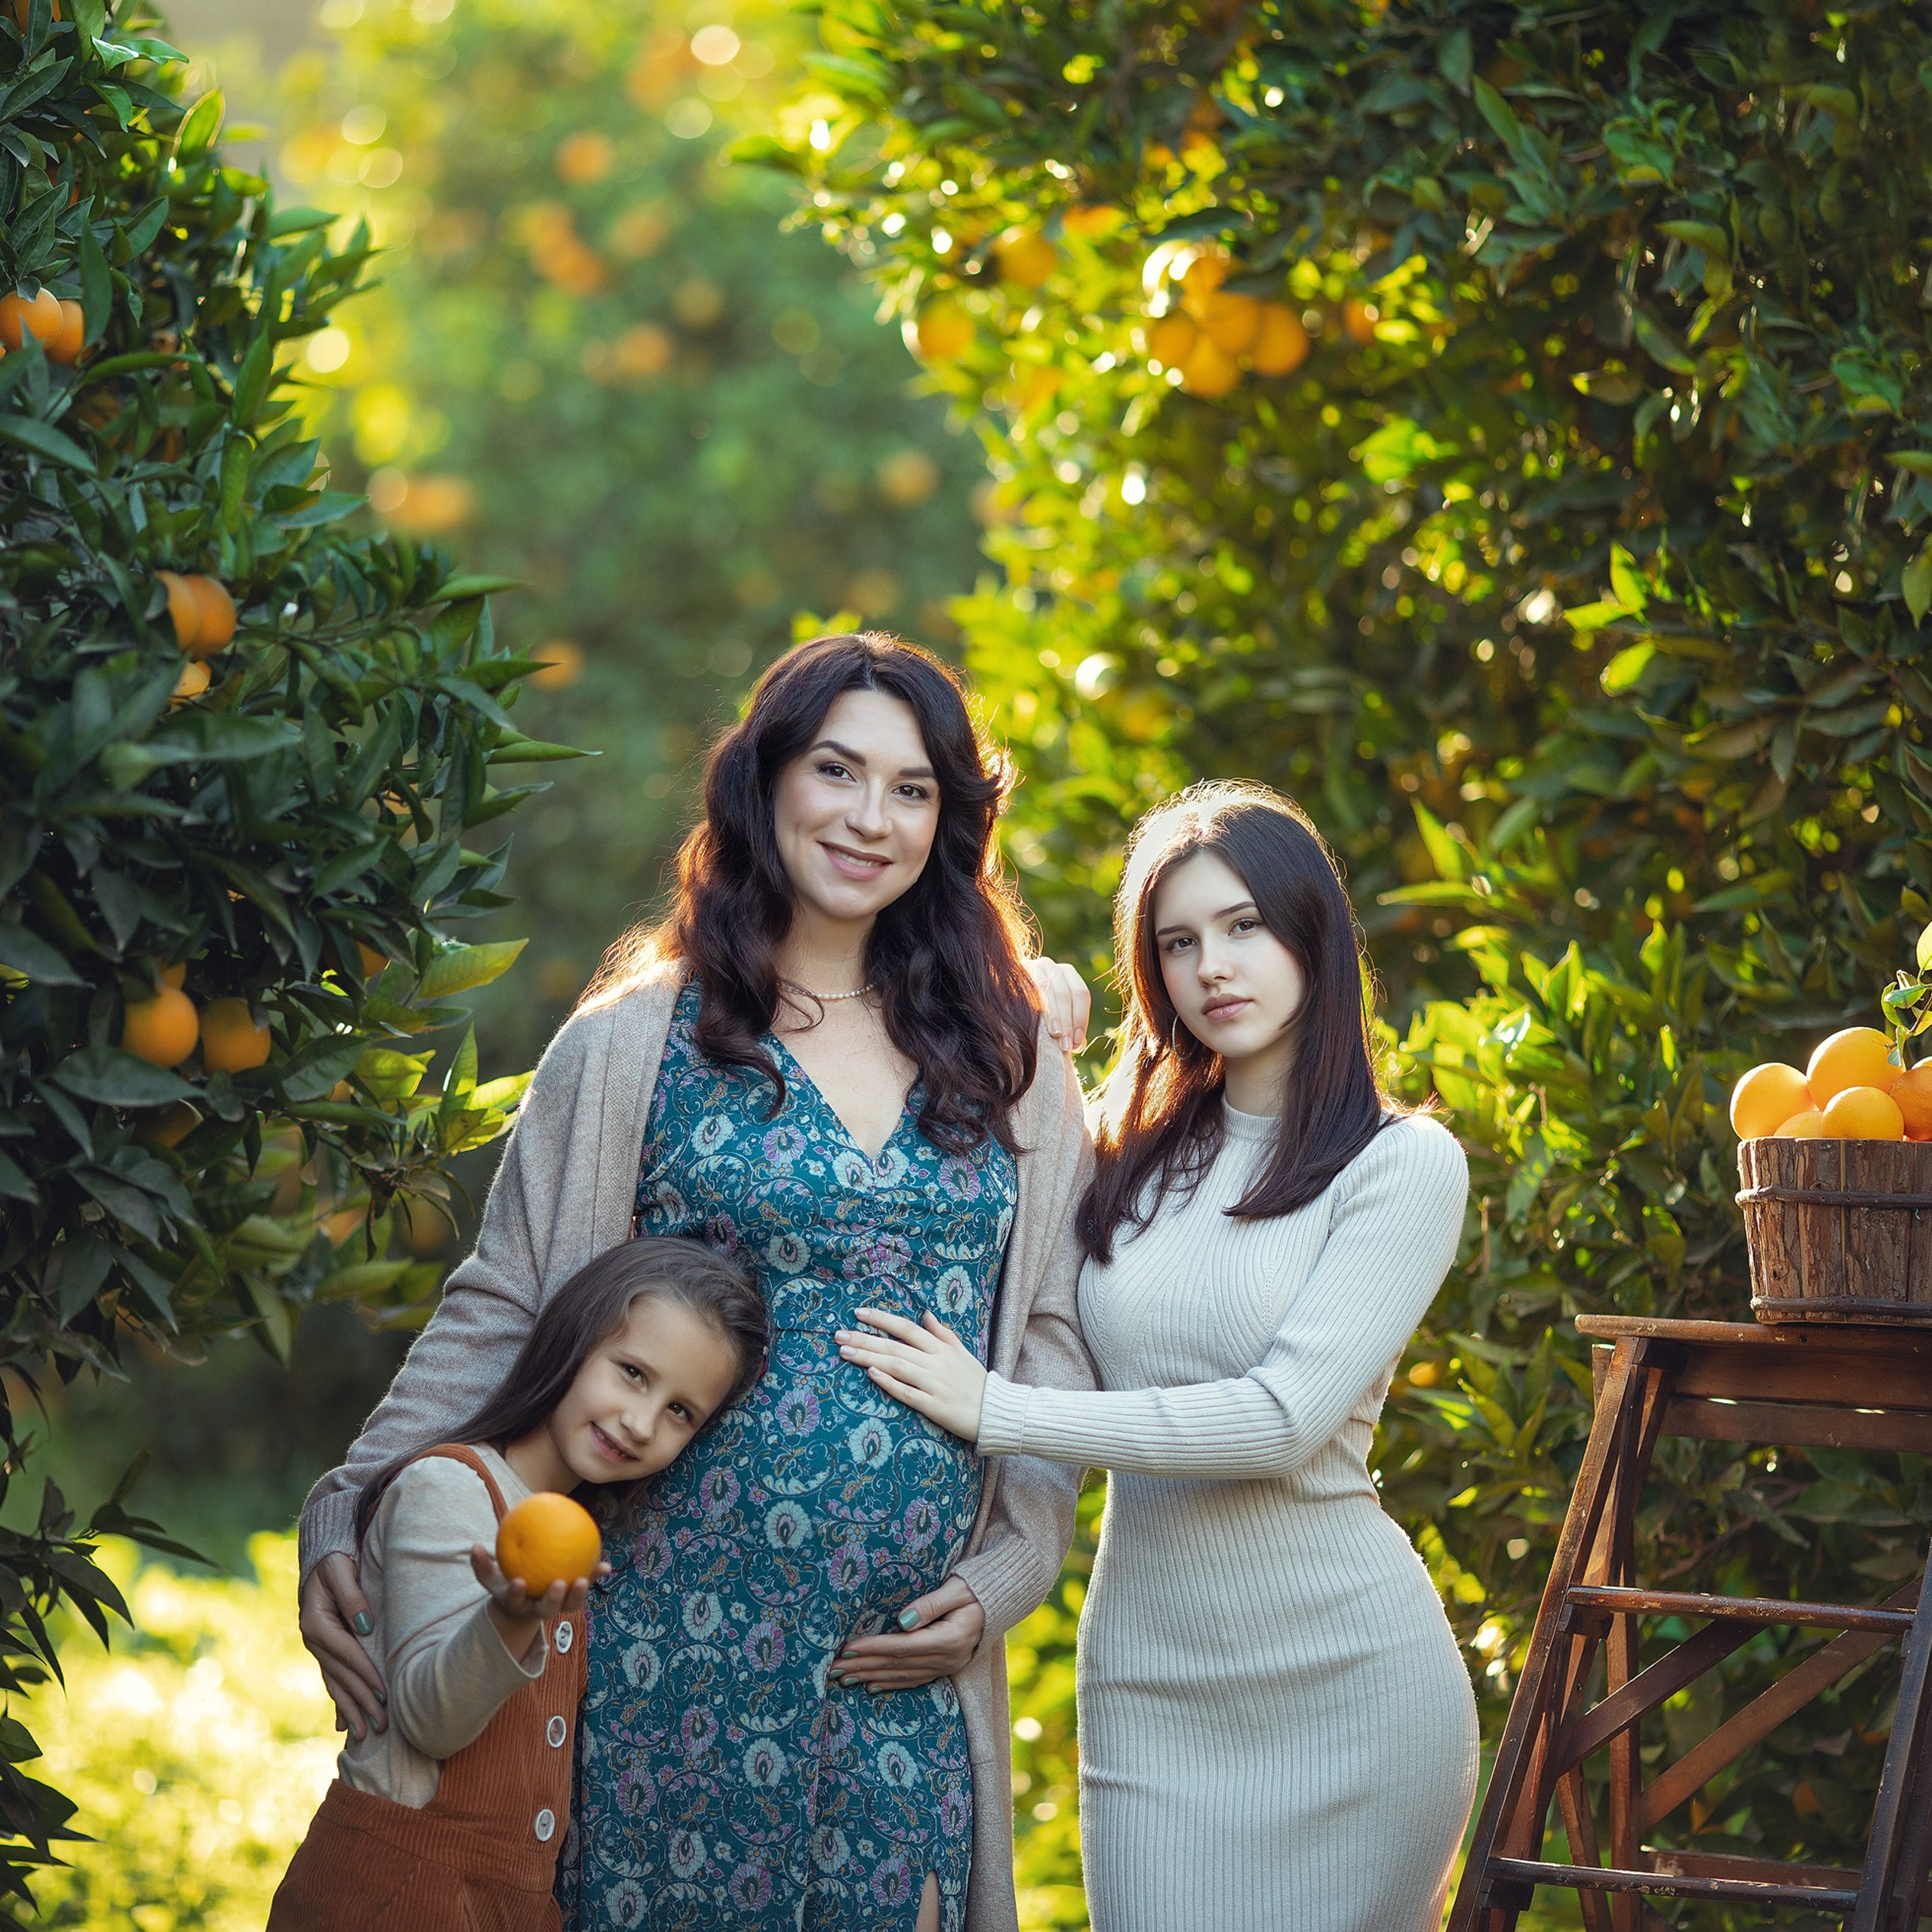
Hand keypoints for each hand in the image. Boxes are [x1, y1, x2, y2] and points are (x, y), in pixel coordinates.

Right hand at [299, 1551, 387, 1740]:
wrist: (321, 1558)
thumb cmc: (335, 1561)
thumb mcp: (341, 1571)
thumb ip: (352, 1597)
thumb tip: (365, 1627)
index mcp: (316, 1623)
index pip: (346, 1653)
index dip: (365, 1673)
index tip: (384, 1692)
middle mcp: (314, 1640)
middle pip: (341, 1676)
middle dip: (361, 1700)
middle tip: (381, 1724)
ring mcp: (317, 1648)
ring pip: (336, 1684)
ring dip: (351, 1709)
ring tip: (365, 1733)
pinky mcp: (325, 1650)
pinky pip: (332, 1680)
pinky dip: (339, 1702)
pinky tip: (343, 1725)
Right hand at [470, 1545, 609, 1661]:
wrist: (525, 1600)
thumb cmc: (505, 1581)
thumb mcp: (491, 1576)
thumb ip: (482, 1564)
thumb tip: (474, 1546)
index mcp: (518, 1603)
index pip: (516, 1600)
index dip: (516, 1593)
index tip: (518, 1581)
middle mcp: (538, 1608)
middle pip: (547, 1610)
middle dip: (554, 1599)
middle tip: (559, 1584)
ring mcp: (557, 1605)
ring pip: (570, 1605)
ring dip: (579, 1594)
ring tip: (585, 1578)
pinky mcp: (572, 1598)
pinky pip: (585, 1586)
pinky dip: (595, 1577)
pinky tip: (605, 1566)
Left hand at [832, 1574, 985, 1692]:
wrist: (1001, 1602)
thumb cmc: (977, 1588)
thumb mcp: (957, 1589)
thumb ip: (930, 1604)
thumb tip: (902, 1620)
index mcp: (948, 1640)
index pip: (902, 1647)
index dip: (873, 1648)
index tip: (847, 1648)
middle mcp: (947, 1659)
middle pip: (897, 1665)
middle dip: (862, 1666)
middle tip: (832, 1668)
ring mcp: (947, 1667)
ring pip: (901, 1676)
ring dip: (870, 1676)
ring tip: (843, 1677)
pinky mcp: (945, 1668)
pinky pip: (913, 1680)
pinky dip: (890, 1683)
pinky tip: (871, 1685)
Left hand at [836, 1307, 987, 1441]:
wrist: (995, 1411)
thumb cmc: (976, 1382)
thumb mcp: (962, 1352)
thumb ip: (943, 1333)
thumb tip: (925, 1314)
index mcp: (942, 1348)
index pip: (907, 1328)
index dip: (882, 1319)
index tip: (858, 1313)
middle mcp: (936, 1363)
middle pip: (895, 1347)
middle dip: (865, 1339)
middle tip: (838, 1335)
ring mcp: (934, 1384)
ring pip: (896, 1366)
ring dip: (869, 1357)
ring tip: (844, 1352)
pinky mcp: (934, 1406)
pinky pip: (907, 1393)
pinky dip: (889, 1382)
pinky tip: (871, 1374)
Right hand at [1024, 955, 1090, 1053]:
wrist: (1003, 993)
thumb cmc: (1035, 1007)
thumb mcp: (1057, 1011)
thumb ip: (1069, 1025)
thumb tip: (1079, 1043)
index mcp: (1067, 972)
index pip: (1081, 994)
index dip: (1081, 1019)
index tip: (1077, 1042)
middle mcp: (1051, 966)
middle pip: (1066, 994)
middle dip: (1068, 1022)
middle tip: (1066, 1045)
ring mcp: (1033, 966)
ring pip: (1050, 993)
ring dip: (1055, 1017)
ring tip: (1056, 1037)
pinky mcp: (1018, 972)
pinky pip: (1031, 991)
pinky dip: (1038, 1009)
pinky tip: (1039, 1025)